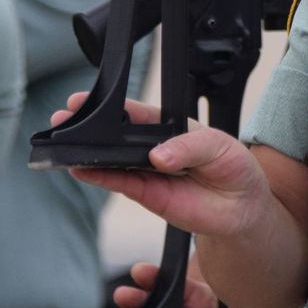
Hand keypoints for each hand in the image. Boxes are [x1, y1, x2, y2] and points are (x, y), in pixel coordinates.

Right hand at [53, 92, 273, 238]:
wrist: (242, 207)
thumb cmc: (233, 167)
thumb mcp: (219, 146)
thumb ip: (190, 147)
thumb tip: (159, 157)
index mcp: (169, 126)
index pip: (135, 112)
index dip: (111, 105)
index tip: (85, 101)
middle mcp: (154, 146)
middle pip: (116, 134)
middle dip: (89, 128)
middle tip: (65, 120)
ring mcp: (147, 170)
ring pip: (112, 159)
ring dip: (88, 153)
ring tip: (65, 148)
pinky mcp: (146, 194)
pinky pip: (119, 183)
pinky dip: (99, 177)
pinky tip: (82, 170)